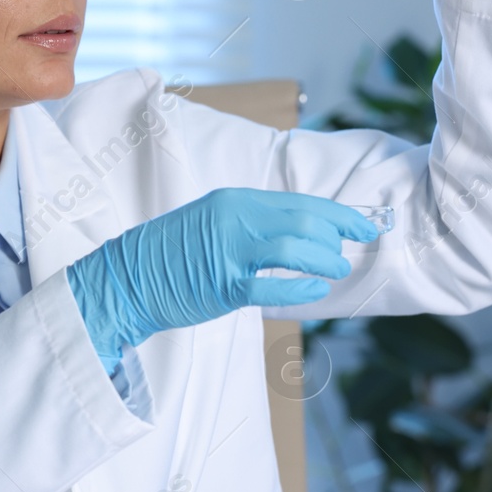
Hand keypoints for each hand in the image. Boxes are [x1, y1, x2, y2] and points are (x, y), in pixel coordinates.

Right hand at [65, 188, 379, 356]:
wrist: (127, 278)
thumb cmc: (174, 255)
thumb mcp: (214, 223)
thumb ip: (254, 224)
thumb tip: (303, 232)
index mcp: (235, 201)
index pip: (301, 202)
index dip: (339, 214)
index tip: (364, 225)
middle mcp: (235, 219)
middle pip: (305, 220)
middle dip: (338, 236)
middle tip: (350, 252)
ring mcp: (229, 251)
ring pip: (296, 248)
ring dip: (326, 260)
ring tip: (337, 271)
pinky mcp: (224, 285)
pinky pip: (274, 285)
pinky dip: (302, 287)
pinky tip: (316, 290)